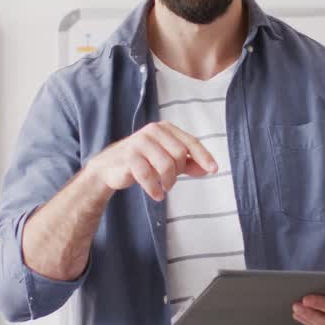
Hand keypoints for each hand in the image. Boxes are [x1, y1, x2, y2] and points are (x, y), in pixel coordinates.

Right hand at [87, 122, 217, 200]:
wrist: (109, 168)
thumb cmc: (142, 162)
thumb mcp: (166, 160)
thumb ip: (187, 163)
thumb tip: (208, 169)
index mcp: (165, 128)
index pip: (190, 142)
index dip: (204, 156)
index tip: (214, 170)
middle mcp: (153, 131)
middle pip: (179, 155)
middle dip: (178, 173)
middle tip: (169, 182)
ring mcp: (140, 142)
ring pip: (166, 165)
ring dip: (168, 182)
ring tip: (163, 188)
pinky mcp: (129, 157)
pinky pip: (149, 176)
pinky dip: (155, 189)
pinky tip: (156, 195)